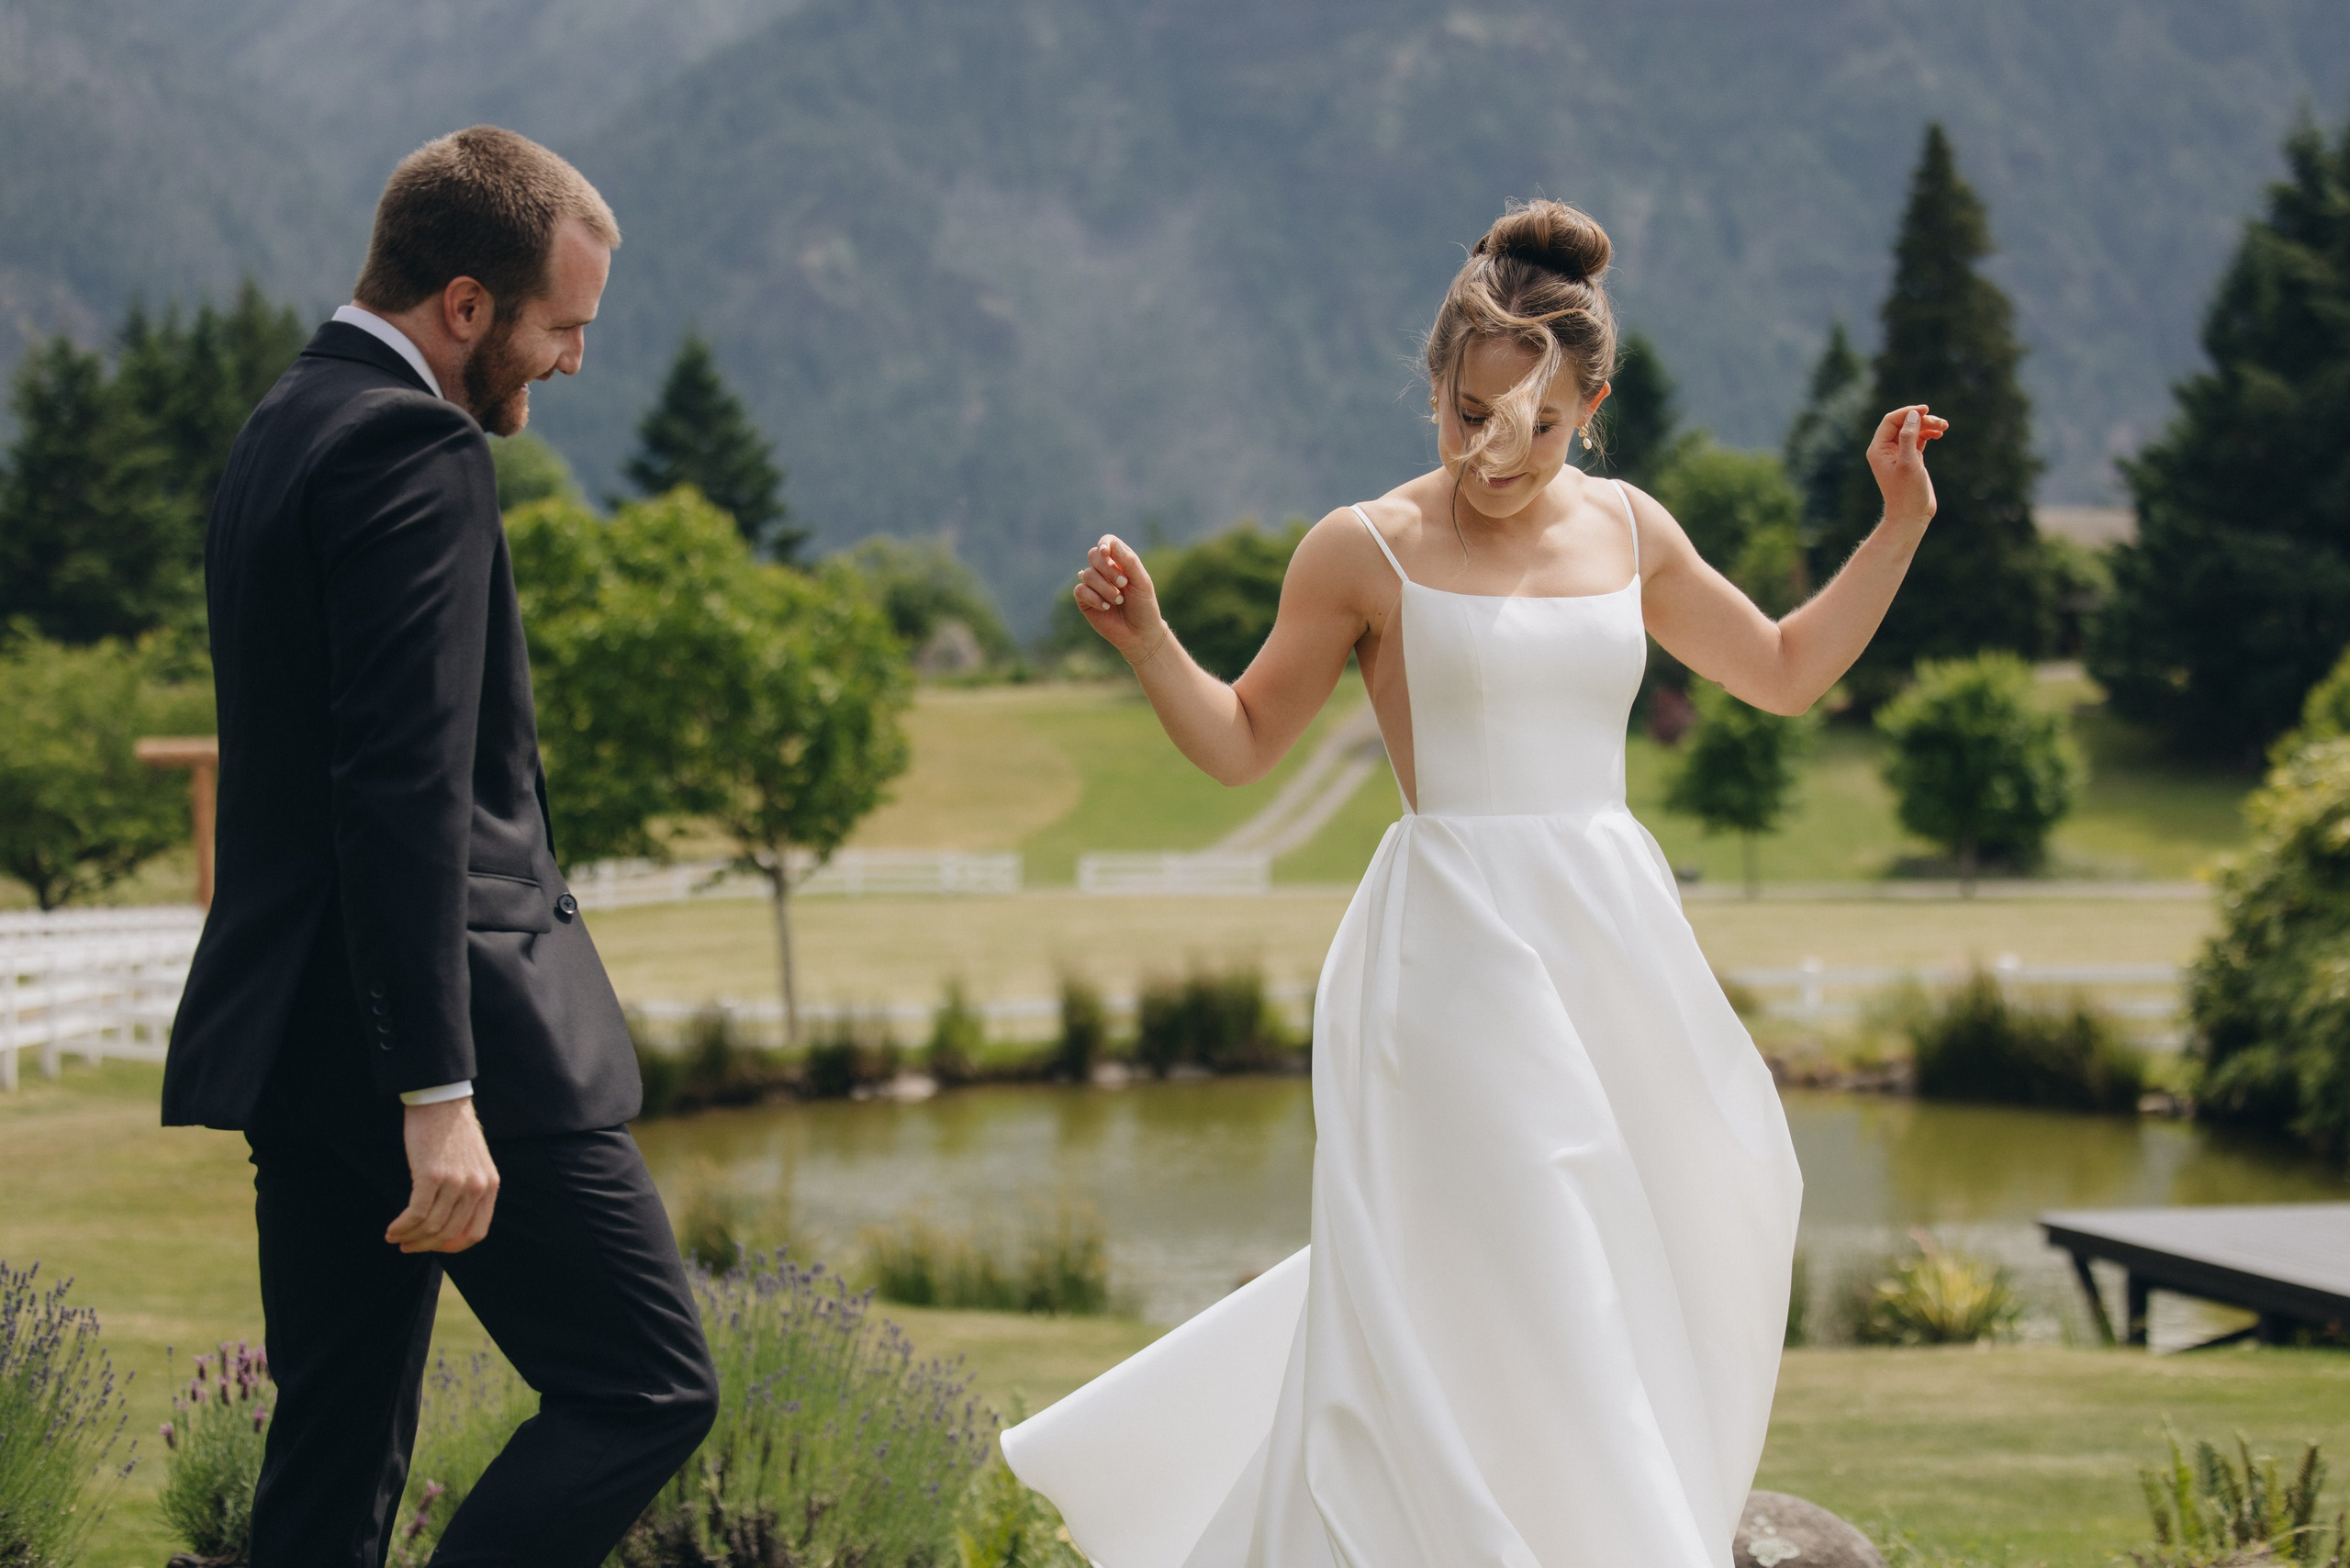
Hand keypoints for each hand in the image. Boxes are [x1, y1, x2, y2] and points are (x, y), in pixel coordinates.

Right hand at [387, 1098, 499, 1253]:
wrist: (442, 1101)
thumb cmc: (452, 1133)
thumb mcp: (474, 1164)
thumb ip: (469, 1191)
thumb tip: (450, 1224)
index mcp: (489, 1186)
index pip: (476, 1233)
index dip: (453, 1246)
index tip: (434, 1247)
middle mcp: (476, 1187)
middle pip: (449, 1233)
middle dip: (425, 1245)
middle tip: (406, 1247)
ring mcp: (455, 1182)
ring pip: (430, 1227)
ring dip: (409, 1238)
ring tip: (395, 1238)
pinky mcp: (431, 1175)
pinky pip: (415, 1214)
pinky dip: (402, 1227)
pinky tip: (392, 1230)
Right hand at [1074, 535, 1168, 665]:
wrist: (1140, 634)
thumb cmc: (1144, 606)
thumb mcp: (1142, 582)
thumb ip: (1129, 562)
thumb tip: (1112, 545)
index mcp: (1120, 562)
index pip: (1107, 543)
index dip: (1104, 544)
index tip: (1106, 553)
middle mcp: (1104, 571)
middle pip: (1093, 555)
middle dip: (1107, 569)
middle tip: (1123, 584)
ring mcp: (1093, 586)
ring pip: (1087, 575)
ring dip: (1105, 588)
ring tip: (1118, 601)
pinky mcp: (1085, 601)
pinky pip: (1080, 590)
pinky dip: (1094, 598)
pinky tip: (1106, 607)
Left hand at [1866, 404, 1946, 528]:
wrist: (1911, 515)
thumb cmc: (1908, 492)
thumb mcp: (1909, 463)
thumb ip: (1908, 437)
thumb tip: (1912, 415)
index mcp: (1878, 449)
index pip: (1891, 421)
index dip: (1908, 412)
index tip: (1926, 410)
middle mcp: (1886, 450)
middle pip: (1903, 423)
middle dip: (1922, 420)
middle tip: (1941, 424)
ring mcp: (1899, 454)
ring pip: (1913, 430)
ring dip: (1928, 425)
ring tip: (1944, 427)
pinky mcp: (1911, 459)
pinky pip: (1918, 439)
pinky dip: (1929, 434)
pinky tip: (1940, 434)